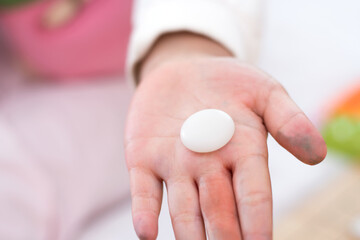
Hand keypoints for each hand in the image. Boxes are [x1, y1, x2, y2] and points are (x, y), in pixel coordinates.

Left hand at [125, 33, 326, 239]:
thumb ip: (288, 120)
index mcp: (242, 154)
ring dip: (188, 232)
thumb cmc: (229, 84)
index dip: (257, 218)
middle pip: (218, 207)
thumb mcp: (264, 92)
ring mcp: (175, 165)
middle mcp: (208, 167)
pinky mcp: (144, 158)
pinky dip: (145, 211)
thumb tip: (318, 155)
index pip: (253, 193)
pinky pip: (144, 189)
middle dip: (224, 234)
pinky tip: (147, 232)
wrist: (185, 70)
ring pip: (183, 207)